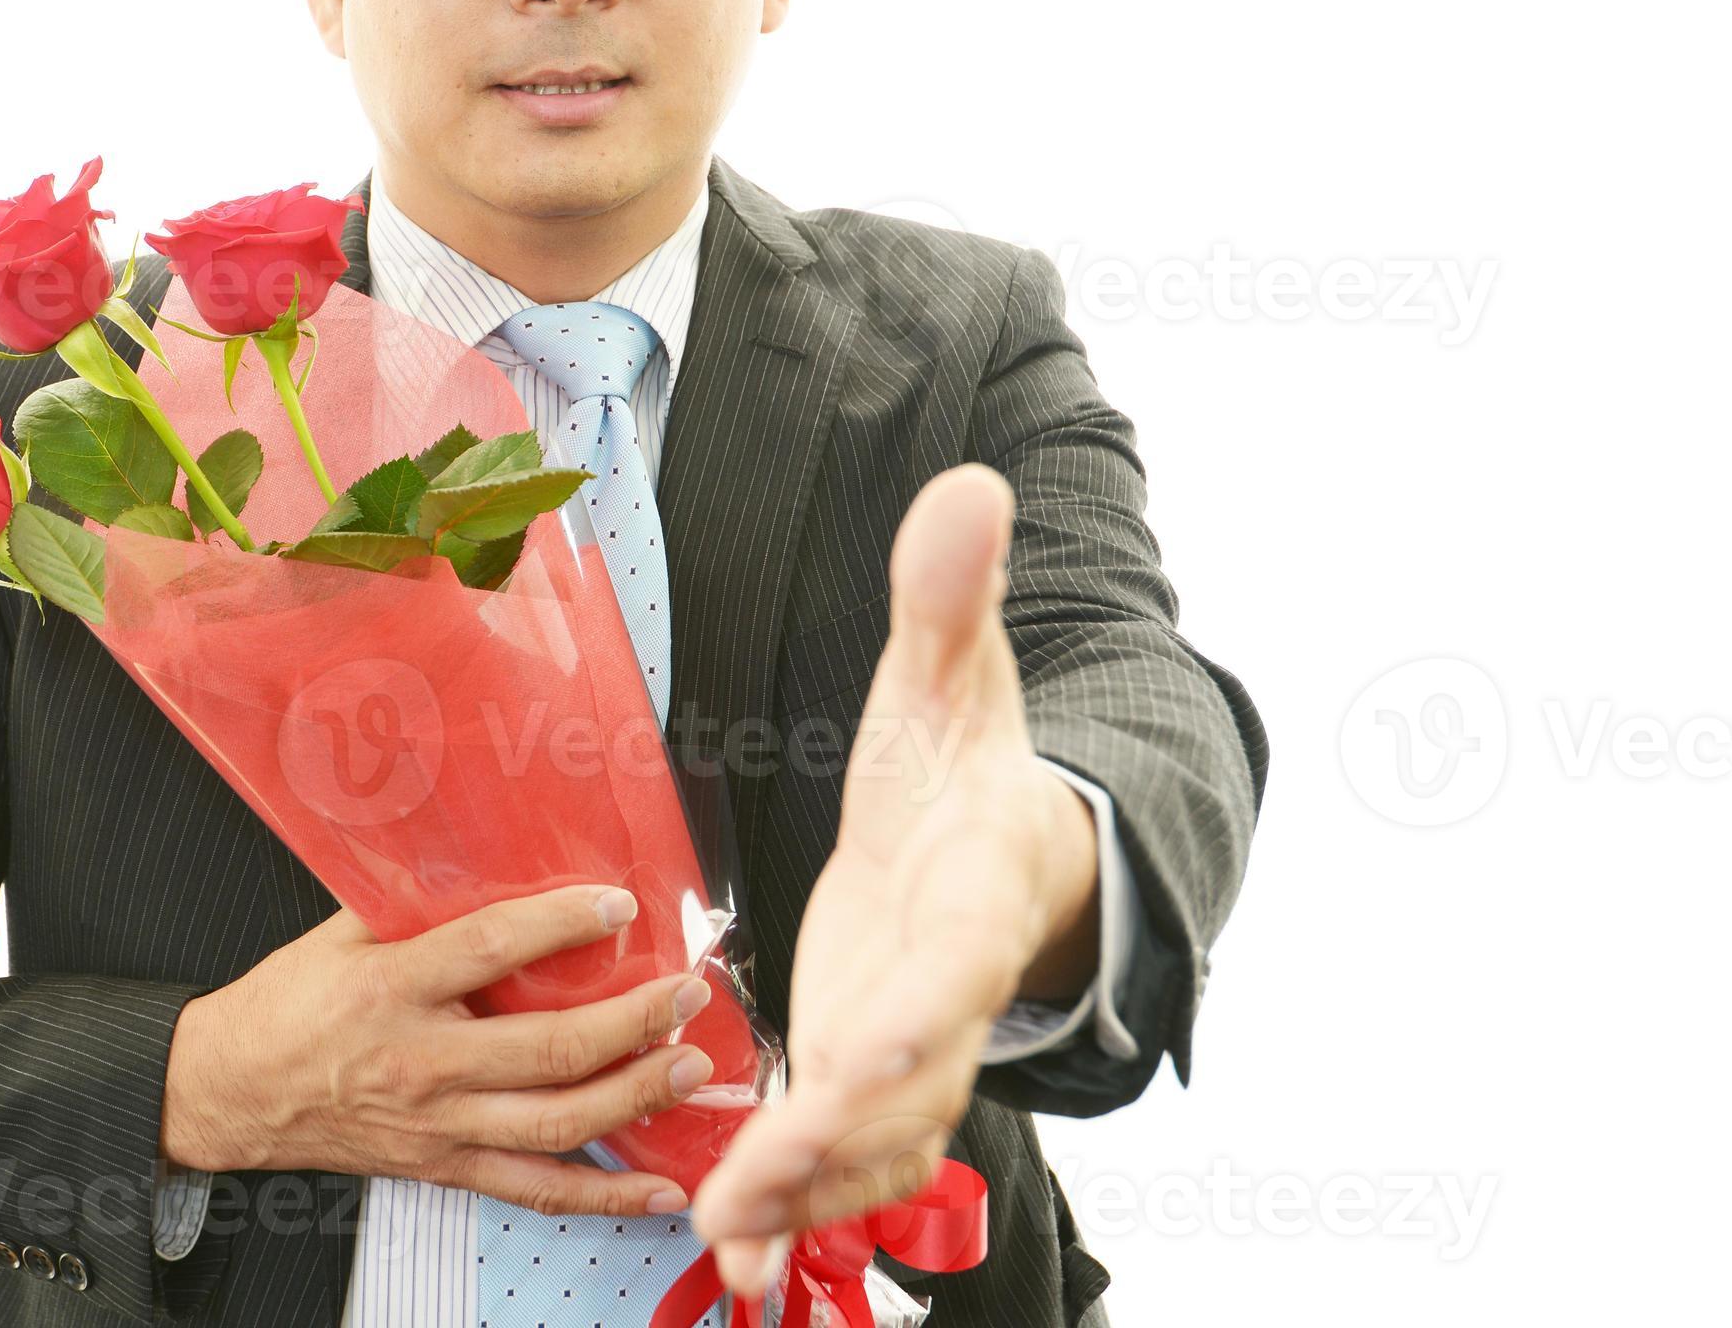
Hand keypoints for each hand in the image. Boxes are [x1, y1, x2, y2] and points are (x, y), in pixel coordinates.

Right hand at [161, 884, 719, 1216]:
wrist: (229, 1092)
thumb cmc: (284, 1008)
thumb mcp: (337, 934)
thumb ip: (411, 900)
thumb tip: (481, 853)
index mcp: (391, 989)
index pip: (489, 950)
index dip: (559, 924)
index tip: (617, 905)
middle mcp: (422, 1062)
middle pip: (547, 1048)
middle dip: (633, 1022)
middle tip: (685, 994)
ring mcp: (438, 1124)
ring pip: (556, 1122)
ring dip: (635, 1096)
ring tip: (690, 1067)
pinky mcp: (444, 1166)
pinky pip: (537, 1189)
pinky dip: (605, 1195)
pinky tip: (658, 1186)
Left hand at [691, 463, 1100, 1295]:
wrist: (1004, 844)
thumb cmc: (970, 760)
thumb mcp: (952, 674)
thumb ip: (948, 595)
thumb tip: (969, 482)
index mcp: (974, 892)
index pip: (956, 959)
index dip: (924, 1009)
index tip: (877, 1051)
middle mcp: (949, 991)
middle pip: (911, 1083)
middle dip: (840, 1137)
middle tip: (765, 1183)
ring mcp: (910, 1046)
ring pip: (872, 1143)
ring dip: (803, 1193)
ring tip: (730, 1240)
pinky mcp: (863, 1072)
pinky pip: (835, 1154)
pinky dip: (787, 1203)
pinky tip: (727, 1247)